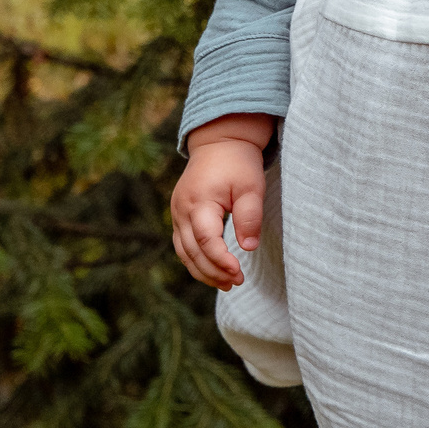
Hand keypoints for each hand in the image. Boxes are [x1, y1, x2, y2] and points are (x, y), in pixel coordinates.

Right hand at [171, 114, 274, 290]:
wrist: (219, 143)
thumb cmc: (238, 164)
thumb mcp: (251, 187)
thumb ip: (250, 216)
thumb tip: (249, 248)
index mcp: (199, 201)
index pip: (206, 240)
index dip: (221, 260)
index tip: (238, 273)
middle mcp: (182, 210)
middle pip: (192, 251)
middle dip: (213, 271)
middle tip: (236, 283)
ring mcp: (177, 213)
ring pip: (183, 252)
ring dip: (202, 271)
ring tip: (226, 284)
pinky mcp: (179, 215)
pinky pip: (182, 245)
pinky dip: (196, 260)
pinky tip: (213, 270)